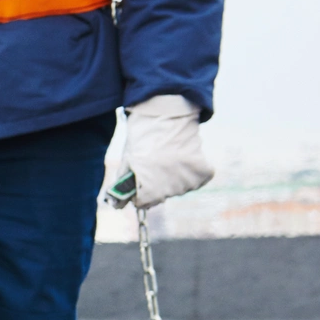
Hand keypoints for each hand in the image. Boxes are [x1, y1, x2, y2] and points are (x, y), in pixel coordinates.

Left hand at [123, 94, 212, 208]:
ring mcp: (187, 181)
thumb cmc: (143, 137)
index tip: (140, 176)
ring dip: (174, 178)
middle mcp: (168, 189)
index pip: (142, 203)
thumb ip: (122, 185)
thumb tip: (116, 205)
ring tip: (170, 157)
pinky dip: (193, 171)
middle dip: (156, 185)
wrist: (167, 114)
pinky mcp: (202, 172)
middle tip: (156, 162)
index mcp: (147, 188)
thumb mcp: (127, 161)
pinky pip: (197, 180)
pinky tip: (185, 157)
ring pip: (178, 189)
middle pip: (161, 197)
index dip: (138, 190)